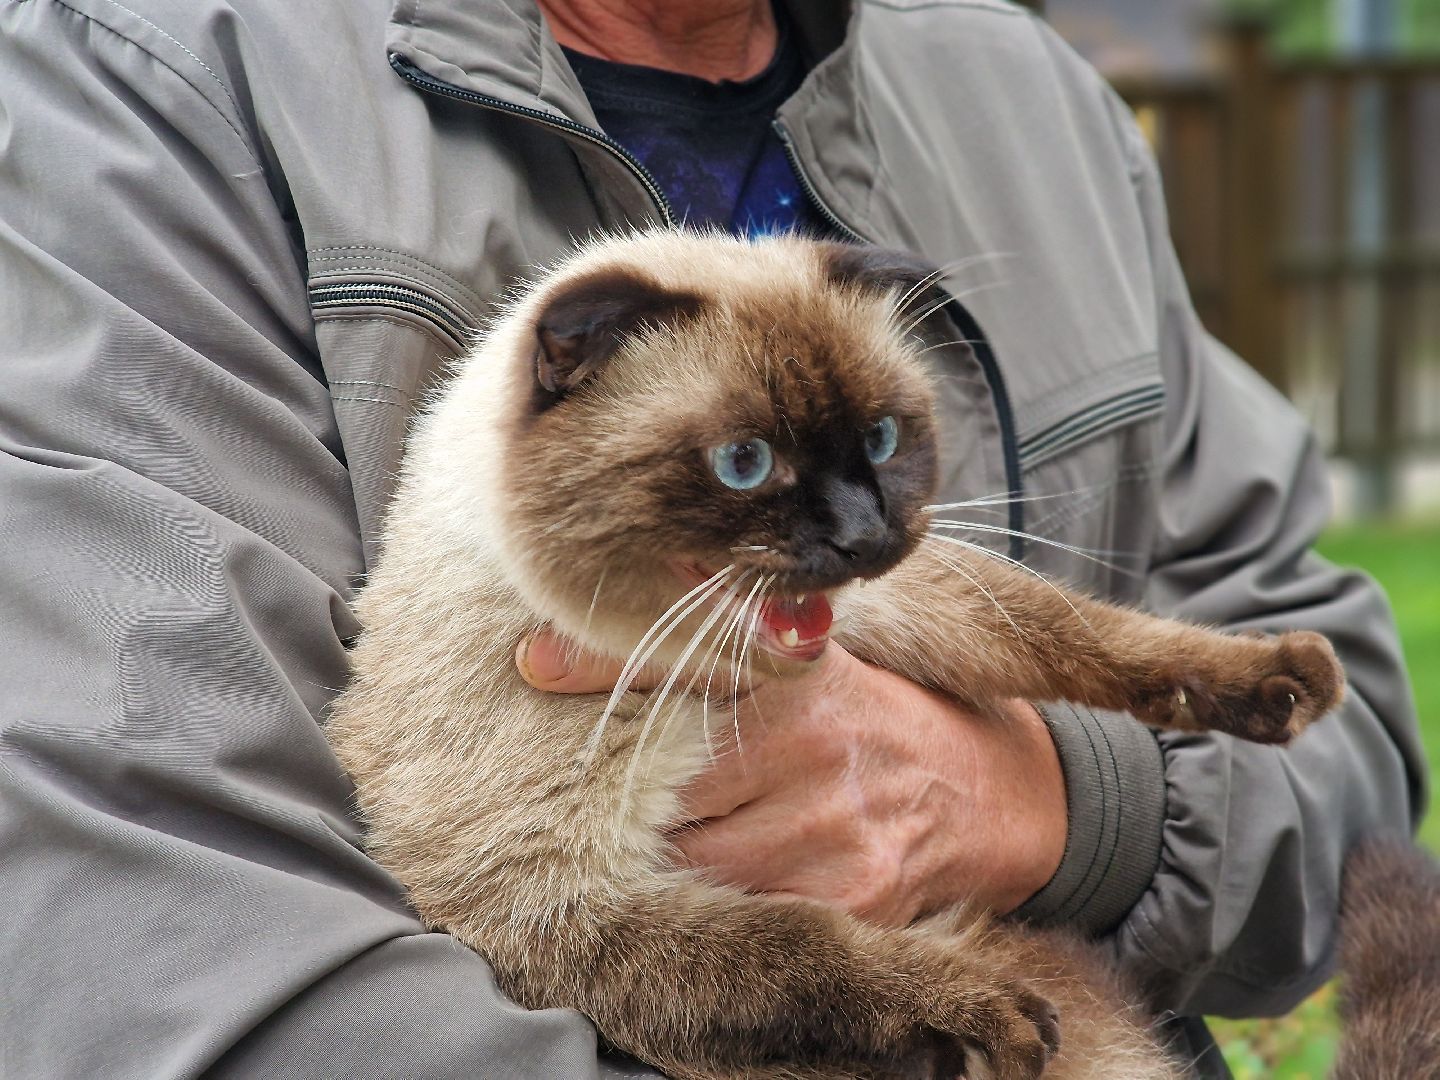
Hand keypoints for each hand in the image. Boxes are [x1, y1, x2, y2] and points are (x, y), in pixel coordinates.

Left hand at [517, 631, 1067, 923]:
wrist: (999, 799)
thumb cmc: (888, 725)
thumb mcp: (822, 670)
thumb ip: (736, 659)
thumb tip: (630, 631)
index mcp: (806, 680)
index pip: (686, 668)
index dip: (604, 667)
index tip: (534, 661)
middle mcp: (816, 752)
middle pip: (674, 784)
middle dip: (628, 795)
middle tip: (594, 793)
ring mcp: (833, 834)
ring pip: (698, 859)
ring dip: (671, 856)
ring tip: (667, 841)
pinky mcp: (849, 903)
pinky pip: (748, 910)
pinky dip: (722, 901)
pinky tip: (728, 879)